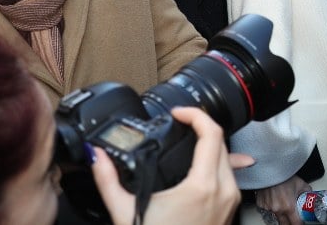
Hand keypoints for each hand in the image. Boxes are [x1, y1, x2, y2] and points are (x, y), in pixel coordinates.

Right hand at [91, 107, 250, 224]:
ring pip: (228, 159)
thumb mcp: (125, 212)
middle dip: (200, 128)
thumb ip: (108, 180)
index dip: (195, 115)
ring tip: (187, 143)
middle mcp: (223, 191)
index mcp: (202, 186)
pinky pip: (229, 177)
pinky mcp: (230, 210)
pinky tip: (199, 165)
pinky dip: (215, 165)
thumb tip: (96, 156)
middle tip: (180, 125)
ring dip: (209, 146)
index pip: (211, 133)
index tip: (178, 113)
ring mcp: (230, 201)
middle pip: (221, 142)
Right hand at [254, 175, 312, 224]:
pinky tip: (274, 197)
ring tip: (282, 201)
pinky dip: (271, 205)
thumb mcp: (300, 183)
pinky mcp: (261, 204)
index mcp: (289, 207)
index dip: (299, 223)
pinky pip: (267, 209)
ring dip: (280, 212)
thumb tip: (309, 196)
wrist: (269, 168)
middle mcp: (277, 210)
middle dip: (289, 221)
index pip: (295, 223)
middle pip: (284, 224)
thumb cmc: (284, 174)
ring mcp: (268, 208)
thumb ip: (306, 192)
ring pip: (275, 215)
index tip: (301, 221)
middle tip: (293, 216)